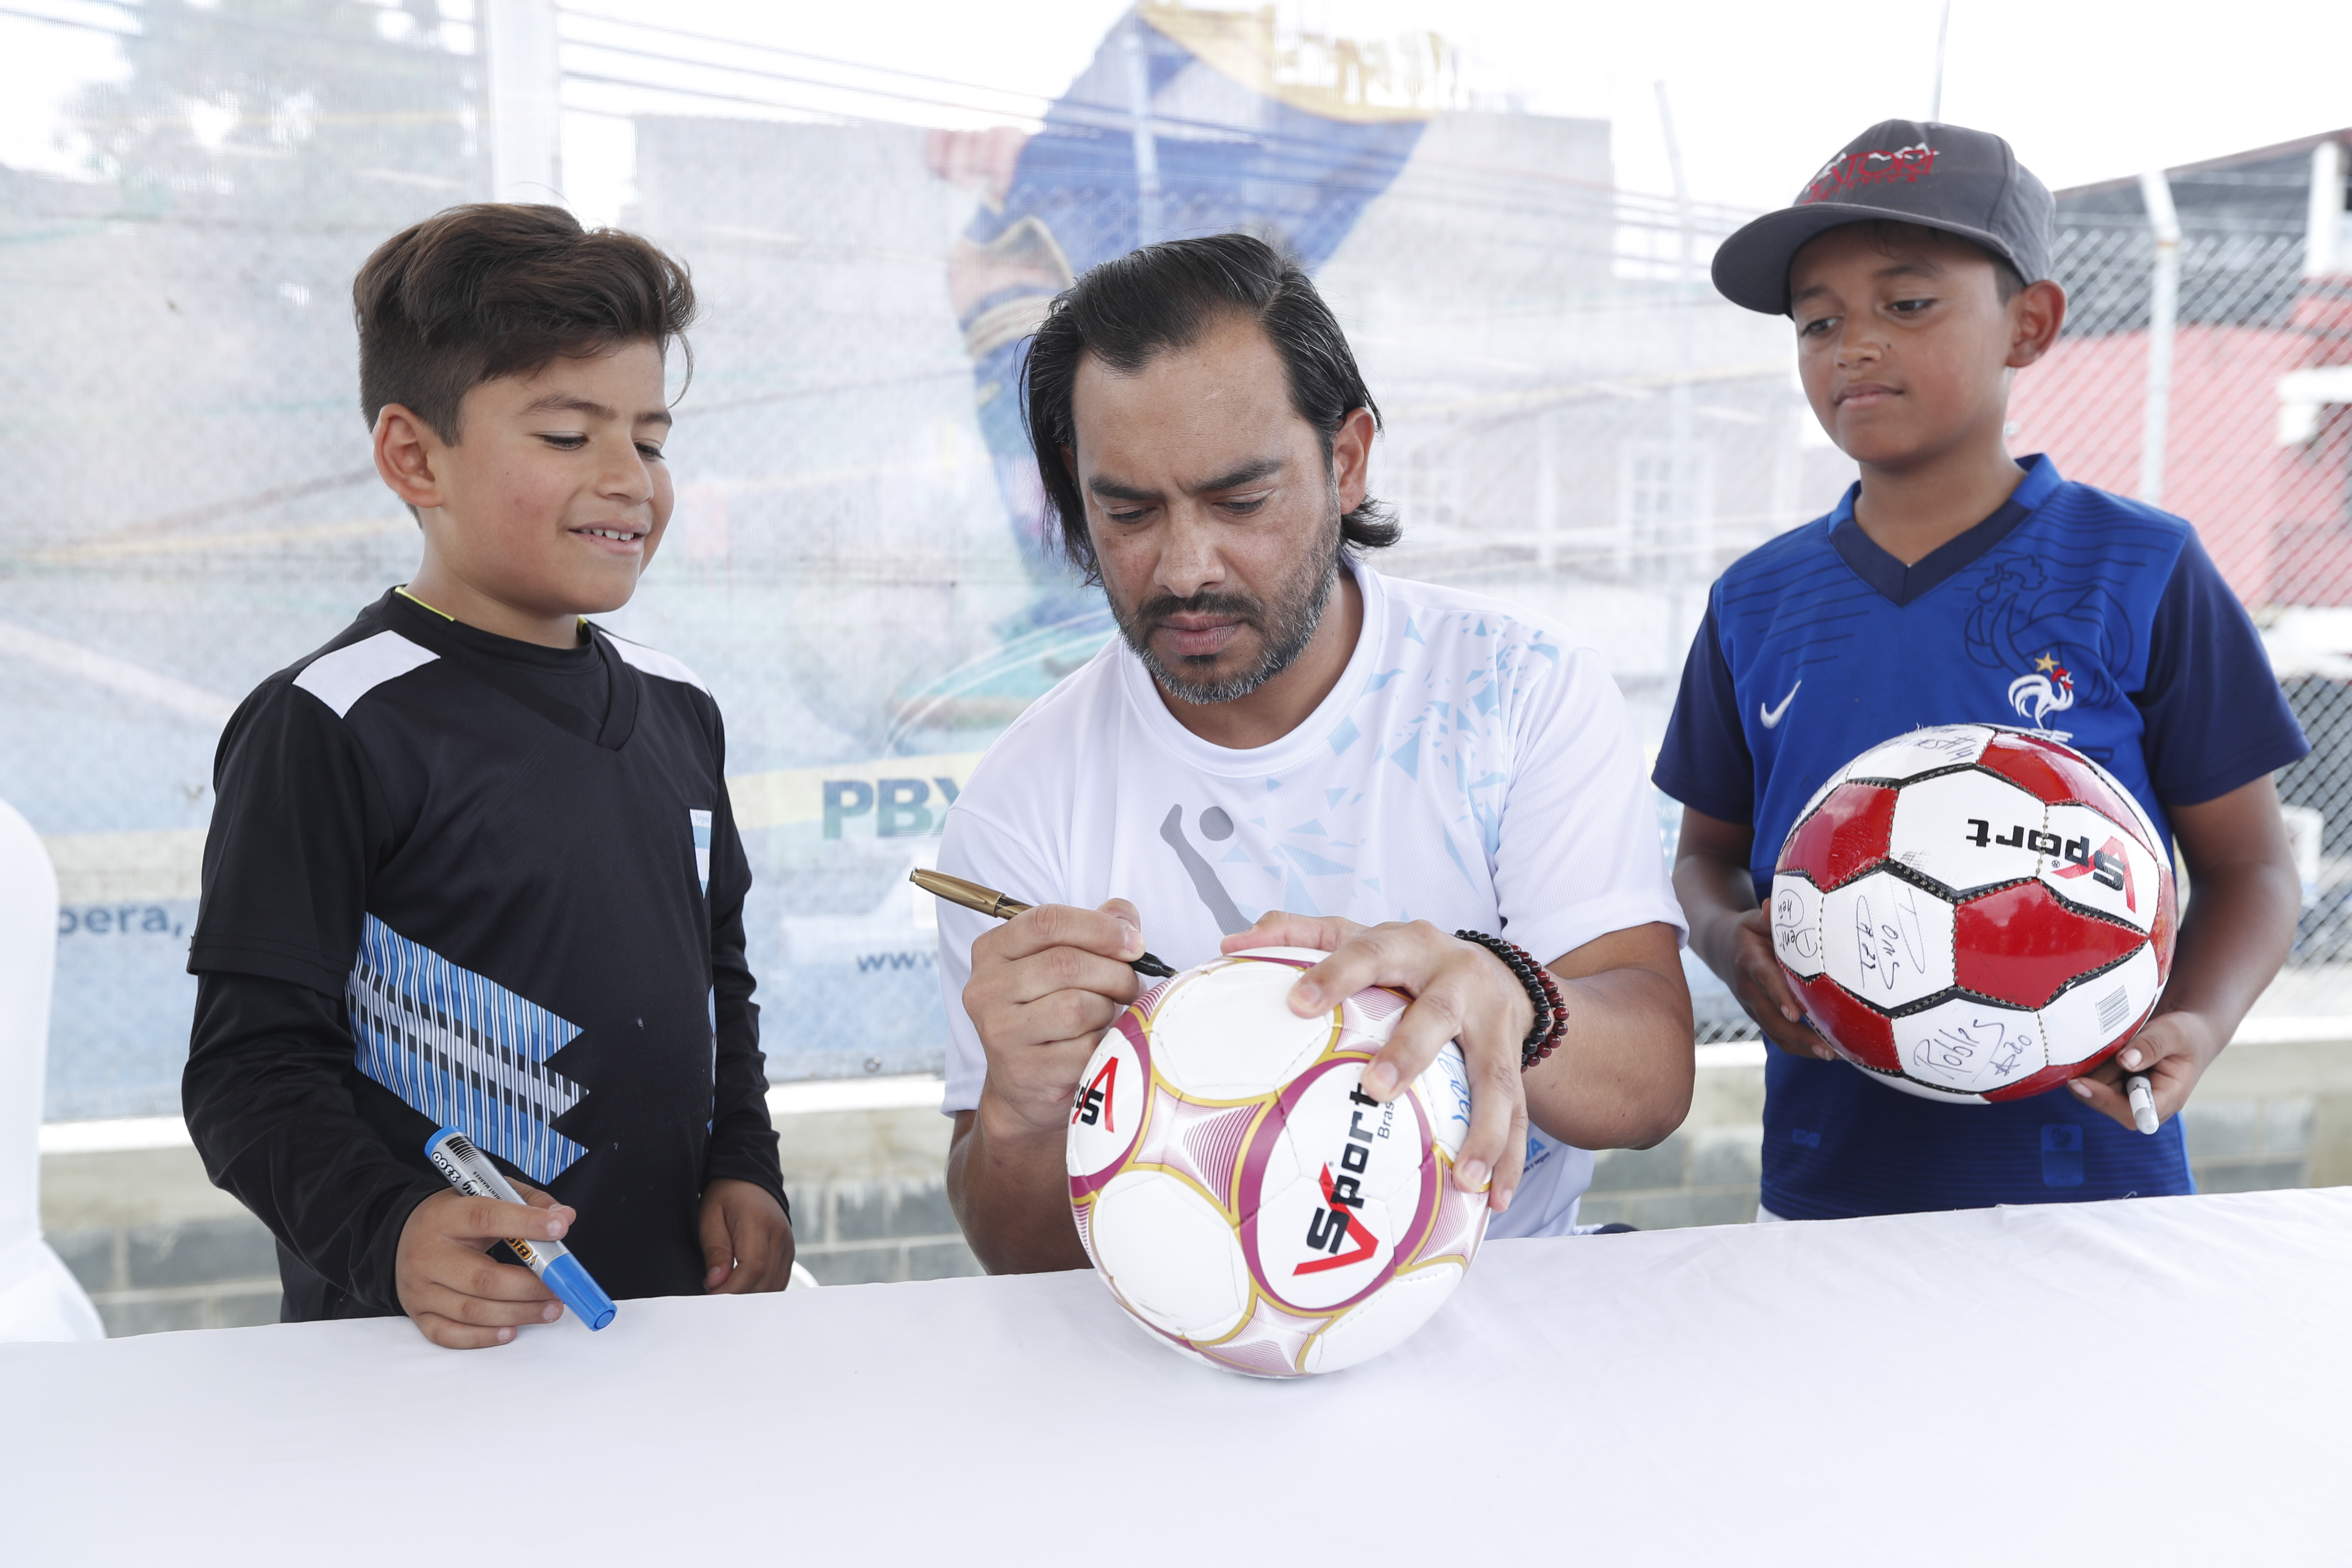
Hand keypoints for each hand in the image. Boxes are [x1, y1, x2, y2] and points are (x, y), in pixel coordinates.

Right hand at [395, 1181, 572, 1349]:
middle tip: (560, 1288)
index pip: (486, 1217)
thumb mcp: (487, 1194)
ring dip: (518, 1314)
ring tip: (550, 1309)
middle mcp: (427, 1254)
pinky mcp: (418, 1314)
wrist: (405, 1236)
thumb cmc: (456, 1217)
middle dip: (530, 1287)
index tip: (559, 1228)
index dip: (525, 1223)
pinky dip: (483, 1337)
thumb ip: (528, 1201)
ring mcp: (419, 1288)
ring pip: (472, 1311)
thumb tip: (564, 1217)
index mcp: (444, 1216)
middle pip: (482, 1278)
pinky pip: (450, 1334)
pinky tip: (511, 1330)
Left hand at [701, 1178, 794, 1292]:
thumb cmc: (725, 1197)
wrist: (749, 1180)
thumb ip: (715, 1251)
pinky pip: (778, 1281)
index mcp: (760, 1222)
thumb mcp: (710, 1218)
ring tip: (726, 1295)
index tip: (710, 1296)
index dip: (732, 1289)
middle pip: (765, 1281)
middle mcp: (780, 1235)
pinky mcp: (789, 1253)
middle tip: (714, 1300)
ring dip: (750, 1297)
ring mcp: (788, 1245)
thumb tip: (716, 1284)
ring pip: (774, 1286)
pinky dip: (761, 1292)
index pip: (753, 1267)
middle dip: (738, 1297)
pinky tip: (743, 1291)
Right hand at [964, 899, 1143, 1144]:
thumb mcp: (1062, 962)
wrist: (1024, 1085)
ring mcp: (1000, 1032)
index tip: (1135, 944)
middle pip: (1066, 964)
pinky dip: (1103, 1044)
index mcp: (992, 951)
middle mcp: (986, 989)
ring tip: (1109, 1015)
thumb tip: (1124, 917)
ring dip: (1109, 1010)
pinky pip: (1085, 1048)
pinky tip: (1098, 1043)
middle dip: (1115, 973)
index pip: (1047, 922)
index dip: (1100, 928)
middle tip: (1132, 985)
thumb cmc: (1048, 1012)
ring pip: (1078, 1007)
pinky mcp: (1024, 1070)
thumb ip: (1095, 929)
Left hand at [1222, 912, 1529, 1213]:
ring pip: (1494, 1076)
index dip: (1335, 974)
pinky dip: (1508, 1158)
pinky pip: (1518, 1114)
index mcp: (1411, 947)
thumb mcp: (1361, 936)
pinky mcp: (1515, 1064)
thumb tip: (1231, 943)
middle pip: (1438, 1013)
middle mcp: (1459, 981)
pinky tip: (1495, 1200)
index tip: (1297, 1002)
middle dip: (1411, 1051)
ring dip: (1482, 1129)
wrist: (1500, 973)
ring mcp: (1494, 1025)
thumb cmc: (1408, 962)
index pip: (1370, 952)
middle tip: (1375, 1090)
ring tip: (1464, 1177)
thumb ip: (1299, 936)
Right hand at [1722, 907, 1834, 1061]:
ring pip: (1774, 1032)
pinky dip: (1799, 1047)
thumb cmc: (1747, 931)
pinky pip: (1777, 1036)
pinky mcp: (1759, 1015)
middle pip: (1771, 1018)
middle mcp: (1748, 989)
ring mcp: (1752, 1006)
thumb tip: (1772, 906)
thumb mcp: (1753, 920)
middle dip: (1800, 1036)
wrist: (1719, 948)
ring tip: (1832, 1055)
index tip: (1796, 1013)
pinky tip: (1823, 1051)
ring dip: (1802, 1047)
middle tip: (1828, 1048)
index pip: (1764, 981)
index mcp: (1749, 962)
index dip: (1779, 997)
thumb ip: (1766, 918)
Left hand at [2069, 1011, 2218, 1131]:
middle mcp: (2146, 1104)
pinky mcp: (2117, 1087)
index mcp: (2168, 1098)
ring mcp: (2130, 1097)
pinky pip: (2094, 1082)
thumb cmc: (2186, 1035)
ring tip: (2110, 1045)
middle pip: (2106, 1103)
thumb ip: (2152, 1046)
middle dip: (2093, 1078)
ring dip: (2091, 1070)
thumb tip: (2125, 1060)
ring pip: (2096, 1092)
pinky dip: (2091, 1066)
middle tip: (2098, 1048)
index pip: (2132, 1113)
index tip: (2080, 1083)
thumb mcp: (2174, 1034)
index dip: (2105, 1101)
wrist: (2188, 1033)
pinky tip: (2102, 1049)